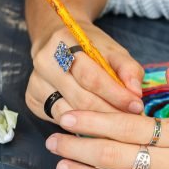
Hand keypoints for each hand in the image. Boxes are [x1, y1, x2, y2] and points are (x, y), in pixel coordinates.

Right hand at [25, 22, 143, 122]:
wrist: (59, 40)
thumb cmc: (90, 47)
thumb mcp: (113, 50)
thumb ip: (128, 69)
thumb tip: (136, 93)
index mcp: (64, 43)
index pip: (91, 76)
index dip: (115, 94)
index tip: (136, 106)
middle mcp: (44, 62)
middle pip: (80, 98)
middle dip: (109, 112)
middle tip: (131, 121)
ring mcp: (35, 83)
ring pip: (69, 114)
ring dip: (97, 124)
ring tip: (118, 126)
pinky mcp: (33, 100)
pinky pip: (59, 119)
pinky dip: (80, 126)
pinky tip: (97, 127)